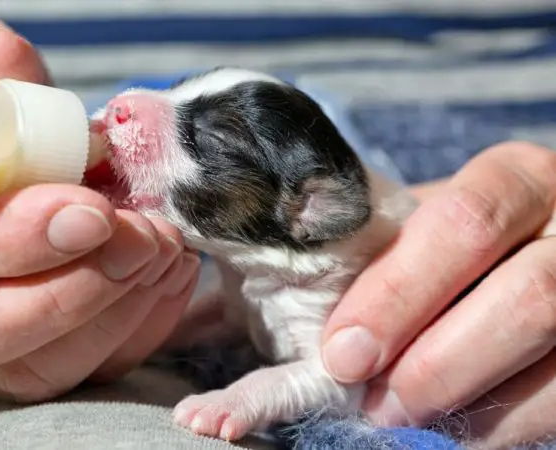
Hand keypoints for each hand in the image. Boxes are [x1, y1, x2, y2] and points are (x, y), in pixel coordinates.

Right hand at [0, 12, 200, 402]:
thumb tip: (2, 61)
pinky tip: (166, 275)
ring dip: (113, 313)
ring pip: (31, 368)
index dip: (8, 240)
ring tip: (163, 250)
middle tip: (143, 239)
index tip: (91, 212)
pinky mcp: (25, 358)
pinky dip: (137, 327)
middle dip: (75, 291)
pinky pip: (80, 371)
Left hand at [320, 141, 555, 447]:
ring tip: (399, 419)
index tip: (341, 352)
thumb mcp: (418, 226)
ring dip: (466, 406)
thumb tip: (291, 326)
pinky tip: (448, 428)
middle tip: (371, 402)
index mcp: (516, 179)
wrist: (524, 251)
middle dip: (434, 363)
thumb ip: (372, 257)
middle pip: (527, 299)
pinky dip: (498, 430)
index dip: (398, 294)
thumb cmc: (447, 244)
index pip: (463, 223)